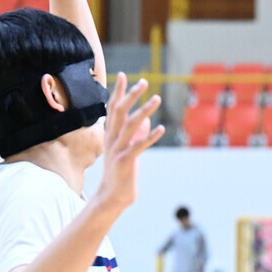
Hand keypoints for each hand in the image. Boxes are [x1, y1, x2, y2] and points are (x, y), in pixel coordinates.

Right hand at [95, 75, 164, 212]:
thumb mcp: (126, 151)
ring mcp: (117, 150)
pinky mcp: (124, 162)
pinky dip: (149, 137)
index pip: (112, 108)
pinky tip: (161, 129)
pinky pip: (138, 146)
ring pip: (129, 125)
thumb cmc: (120, 174)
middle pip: (119, 111)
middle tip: (144, 81)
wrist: (111, 197)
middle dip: (131, 95)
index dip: (117, 91)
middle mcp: (111, 139)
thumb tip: (146, 121)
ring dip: (144, 111)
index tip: (122, 74)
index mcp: (109, 135)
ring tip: (156, 99)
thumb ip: (134, 135)